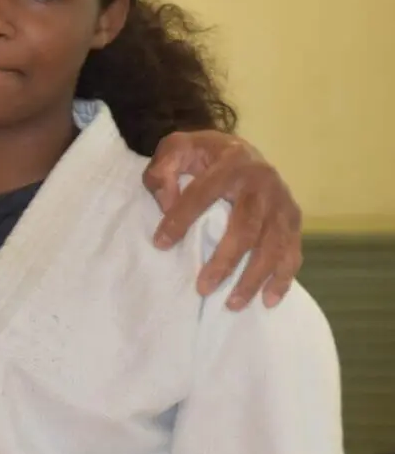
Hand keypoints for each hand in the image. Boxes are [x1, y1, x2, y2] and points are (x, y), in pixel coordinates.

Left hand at [142, 130, 301, 309]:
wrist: (238, 149)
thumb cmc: (201, 156)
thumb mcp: (176, 149)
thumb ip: (163, 169)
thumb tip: (166, 201)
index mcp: (231, 164)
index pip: (202, 194)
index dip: (181, 219)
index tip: (160, 244)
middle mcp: (262, 183)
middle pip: (246, 227)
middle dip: (225, 261)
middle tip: (202, 288)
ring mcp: (282, 202)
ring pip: (273, 245)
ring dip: (254, 277)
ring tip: (232, 304)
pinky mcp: (293, 218)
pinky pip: (292, 251)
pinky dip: (283, 277)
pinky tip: (269, 300)